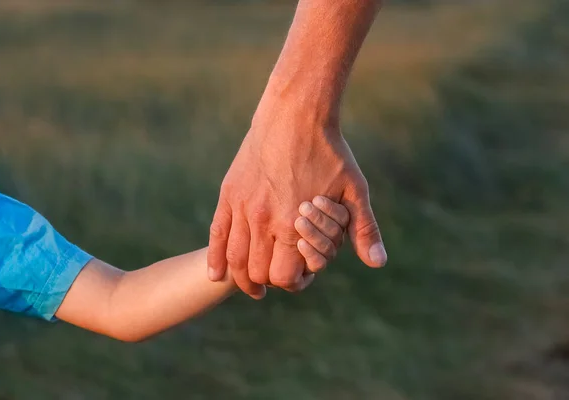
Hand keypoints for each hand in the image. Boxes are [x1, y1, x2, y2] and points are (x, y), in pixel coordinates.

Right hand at [207, 102, 386, 298]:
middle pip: (257, 272)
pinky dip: (216, 258)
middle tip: (275, 281)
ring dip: (241, 279)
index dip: (292, 282)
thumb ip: (363, 229)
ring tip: (250, 287)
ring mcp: (242, 207)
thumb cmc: (329, 152)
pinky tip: (217, 273)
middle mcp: (263, 220)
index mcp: (293, 224)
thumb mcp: (354, 190)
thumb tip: (378, 263)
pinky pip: (217, 234)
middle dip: (268, 282)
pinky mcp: (230, 193)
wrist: (296, 114)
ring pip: (234, 258)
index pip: (284, 276)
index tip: (299, 277)